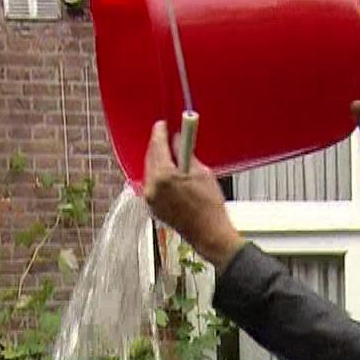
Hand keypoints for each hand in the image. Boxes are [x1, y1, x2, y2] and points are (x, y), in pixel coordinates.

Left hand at [141, 121, 244, 269]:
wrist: (209, 234)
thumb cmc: (209, 207)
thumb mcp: (201, 172)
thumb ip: (185, 154)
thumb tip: (178, 141)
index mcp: (164, 176)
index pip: (158, 146)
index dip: (160, 132)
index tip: (162, 125)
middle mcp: (152, 188)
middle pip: (150, 158)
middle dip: (158, 146)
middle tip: (167, 137)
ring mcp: (151, 199)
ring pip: (150, 172)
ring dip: (159, 161)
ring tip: (172, 156)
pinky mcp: (153, 208)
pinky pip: (152, 185)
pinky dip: (159, 176)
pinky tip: (170, 174)